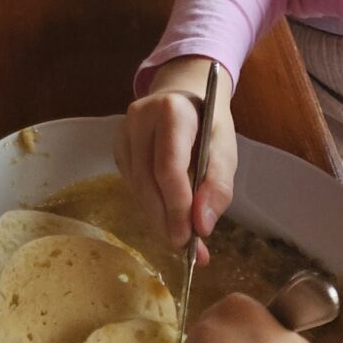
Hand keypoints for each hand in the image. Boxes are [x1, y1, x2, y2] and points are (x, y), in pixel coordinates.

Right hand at [115, 56, 237, 253]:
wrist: (183, 95)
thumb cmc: (208, 123)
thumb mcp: (225, 148)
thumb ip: (217, 186)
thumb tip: (202, 226)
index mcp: (171, 112)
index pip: (168, 166)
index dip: (178, 205)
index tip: (191, 237)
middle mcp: (139, 118)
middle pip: (148, 180)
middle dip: (166, 219)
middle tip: (185, 247)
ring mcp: (123, 132)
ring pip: (137, 187)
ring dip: (158, 218)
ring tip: (180, 237)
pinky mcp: (118, 147)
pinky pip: (132, 185)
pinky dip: (149, 206)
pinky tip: (166, 217)